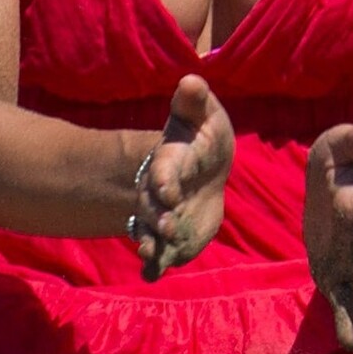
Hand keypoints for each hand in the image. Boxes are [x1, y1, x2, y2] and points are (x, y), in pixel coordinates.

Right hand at [131, 74, 232, 281]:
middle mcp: (160, 193)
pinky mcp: (173, 237)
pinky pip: (160, 254)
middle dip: (159, 217)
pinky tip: (152, 274)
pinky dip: (154, 265)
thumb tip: (192, 79)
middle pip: (153, 207)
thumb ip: (194, 101)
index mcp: (169, 163)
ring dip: (153, 243)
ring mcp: (163, 217)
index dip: (165, 180)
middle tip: (169, 226)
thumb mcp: (201, 115)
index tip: (169, 190)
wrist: (201, 170)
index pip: (164, 171)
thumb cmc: (201, 137)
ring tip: (152, 256)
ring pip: (151, 232)